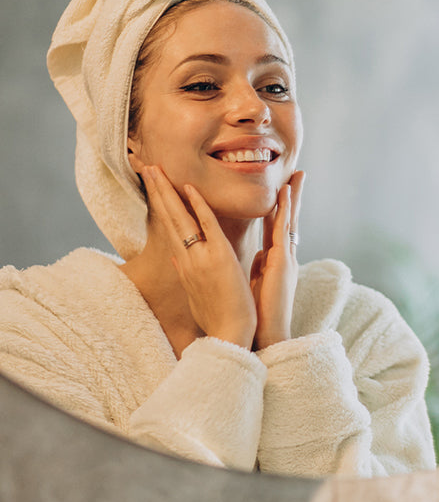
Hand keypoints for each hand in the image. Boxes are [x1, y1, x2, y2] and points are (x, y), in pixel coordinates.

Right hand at [143, 166, 256, 347]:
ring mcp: (201, 257)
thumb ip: (186, 271)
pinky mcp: (218, 258)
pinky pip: (206, 226)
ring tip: (155, 169)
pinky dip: (198, 206)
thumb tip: (177, 256)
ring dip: (168, 192)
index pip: (170, 228)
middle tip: (146, 167)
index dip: (161, 206)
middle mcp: (188, 258)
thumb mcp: (196, 293)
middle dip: (157, 192)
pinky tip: (189, 187)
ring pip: (181, 218)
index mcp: (185, 265)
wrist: (229, 335)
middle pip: (169, 218)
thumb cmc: (217, 318)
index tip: (153, 186)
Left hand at [250, 171, 304, 349]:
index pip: (277, 229)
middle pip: (288, 220)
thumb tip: (256, 255)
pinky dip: (285, 210)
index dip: (280, 208)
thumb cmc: (257, 316)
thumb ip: (257, 267)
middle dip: (293, 197)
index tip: (283, 190)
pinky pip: (283, 230)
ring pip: (290, 220)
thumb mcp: (255, 284)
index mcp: (275, 262)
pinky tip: (286, 194)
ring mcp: (285, 259)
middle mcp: (284, 257)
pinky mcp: (282, 262)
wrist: (265, 336)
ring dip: (293, 197)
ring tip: (296, 176)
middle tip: (298, 174)